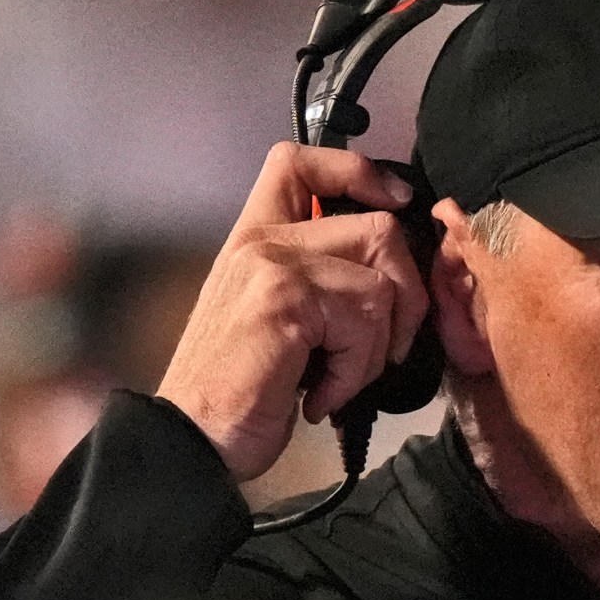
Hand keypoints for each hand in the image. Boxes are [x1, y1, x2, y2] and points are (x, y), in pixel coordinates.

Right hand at [155, 144, 427, 482]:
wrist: (193, 438)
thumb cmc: (243, 391)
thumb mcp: (283, 319)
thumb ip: (323, 280)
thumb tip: (397, 273)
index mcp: (257, 237)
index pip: (303, 161)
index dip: (361, 172)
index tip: (396, 202)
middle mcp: (260, 240)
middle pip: (379, 227)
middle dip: (406, 297)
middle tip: (382, 348)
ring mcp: (271, 265)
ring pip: (382, 282)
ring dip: (379, 345)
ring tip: (340, 377)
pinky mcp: (284, 300)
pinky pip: (364, 321)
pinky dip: (357, 371)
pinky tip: (321, 394)